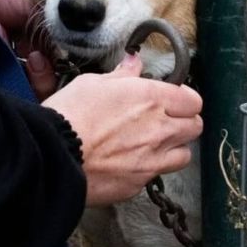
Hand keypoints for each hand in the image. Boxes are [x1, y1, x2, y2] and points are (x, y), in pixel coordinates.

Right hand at [43, 53, 202, 205]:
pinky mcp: (138, 183)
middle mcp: (159, 129)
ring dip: (172, 149)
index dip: (183, 100)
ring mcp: (152, 159)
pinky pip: (155, 176)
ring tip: (151, 146)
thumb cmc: (68, 115)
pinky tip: (127, 164)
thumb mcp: (91, 84)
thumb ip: (120, 76)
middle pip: (194, 127)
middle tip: (164, 122)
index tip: (172, 101)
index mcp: (151, 98)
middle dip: (183, 123)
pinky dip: (146, 170)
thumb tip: (133, 63)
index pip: (192, 100)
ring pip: (184, 155)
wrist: (51, 155)